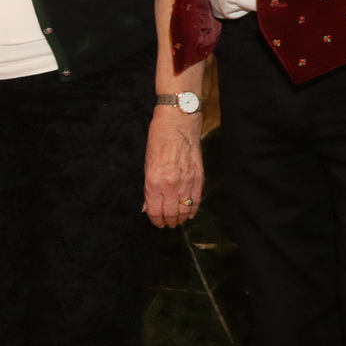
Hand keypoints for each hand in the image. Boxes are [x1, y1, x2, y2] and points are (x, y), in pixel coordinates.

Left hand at [144, 106, 204, 226]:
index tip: (156, 223)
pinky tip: (189, 213)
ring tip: (176, 221)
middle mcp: (171, 185)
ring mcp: (187, 182)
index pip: (155, 211)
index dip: (155, 220)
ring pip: (185, 209)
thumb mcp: (146, 162)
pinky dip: (193, 209)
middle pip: (170, 213)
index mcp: (154, 181)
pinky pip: (196, 200)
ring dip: (180, 218)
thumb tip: (148, 205)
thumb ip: (148, 186)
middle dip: (168, 222)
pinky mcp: (199, 177)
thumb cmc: (158, 137)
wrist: (179, 121)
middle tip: (166, 224)